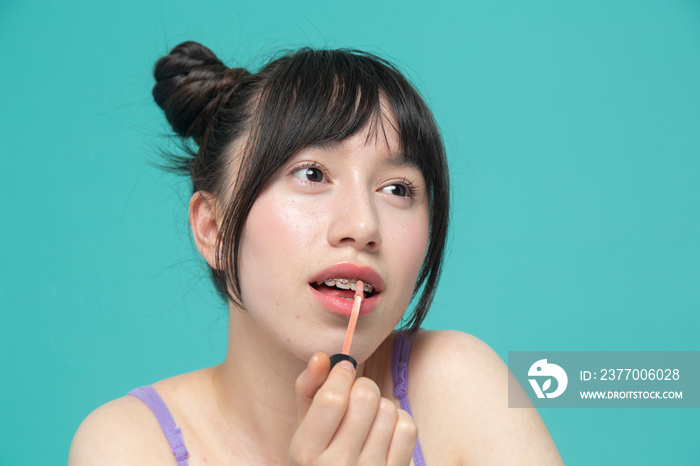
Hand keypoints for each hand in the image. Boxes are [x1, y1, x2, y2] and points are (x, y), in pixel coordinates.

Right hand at [289, 352, 417, 464]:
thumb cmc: (320, 460)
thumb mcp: (304, 431)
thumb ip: (308, 390)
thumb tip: (321, 356)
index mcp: (306, 453)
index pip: (332, 399)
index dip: (341, 374)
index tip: (344, 370)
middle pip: (365, 399)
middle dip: (363, 386)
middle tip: (357, 394)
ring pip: (388, 410)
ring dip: (380, 405)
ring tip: (369, 417)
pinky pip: (407, 429)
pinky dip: (398, 420)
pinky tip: (385, 429)